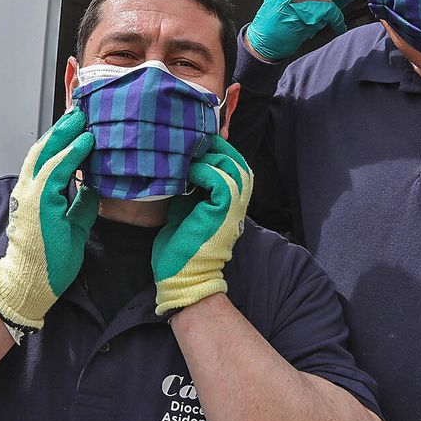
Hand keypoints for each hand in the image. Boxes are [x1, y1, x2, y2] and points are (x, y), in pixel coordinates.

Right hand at [0, 109, 99, 328]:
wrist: (31, 283)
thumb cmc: (48, 259)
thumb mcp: (73, 224)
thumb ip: (81, 203)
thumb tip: (95, 187)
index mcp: (34, 194)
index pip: (47, 158)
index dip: (61, 140)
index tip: (78, 125)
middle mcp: (28, 189)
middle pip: (44, 149)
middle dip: (62, 129)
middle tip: (80, 111)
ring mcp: (31, 195)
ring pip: (47, 154)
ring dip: (67, 134)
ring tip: (83, 118)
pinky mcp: (39, 203)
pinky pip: (56, 171)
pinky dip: (72, 154)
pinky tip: (85, 142)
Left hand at [151, 136, 253, 315]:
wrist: (181, 279)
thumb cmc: (179, 250)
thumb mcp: (184, 211)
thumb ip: (189, 191)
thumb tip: (178, 167)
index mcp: (228, 206)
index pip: (236, 169)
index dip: (222, 152)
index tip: (200, 142)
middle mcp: (235, 207)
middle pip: (241, 165)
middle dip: (221, 149)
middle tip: (197, 142)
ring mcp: (231, 211)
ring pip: (236, 170)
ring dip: (213, 158)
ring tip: (192, 154)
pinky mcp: (221, 214)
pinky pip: (221, 182)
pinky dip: (205, 171)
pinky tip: (189, 171)